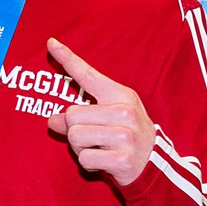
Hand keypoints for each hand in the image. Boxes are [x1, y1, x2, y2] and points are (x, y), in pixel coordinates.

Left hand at [44, 38, 155, 185]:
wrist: (155, 164)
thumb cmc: (127, 136)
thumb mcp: (109, 118)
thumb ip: (80, 115)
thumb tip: (52, 120)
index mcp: (121, 96)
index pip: (88, 75)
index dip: (67, 58)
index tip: (51, 42)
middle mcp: (124, 112)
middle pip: (71, 115)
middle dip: (74, 130)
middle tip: (94, 137)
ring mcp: (125, 137)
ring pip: (74, 137)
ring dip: (79, 147)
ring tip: (99, 148)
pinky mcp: (122, 159)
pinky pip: (84, 158)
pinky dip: (88, 163)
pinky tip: (105, 161)